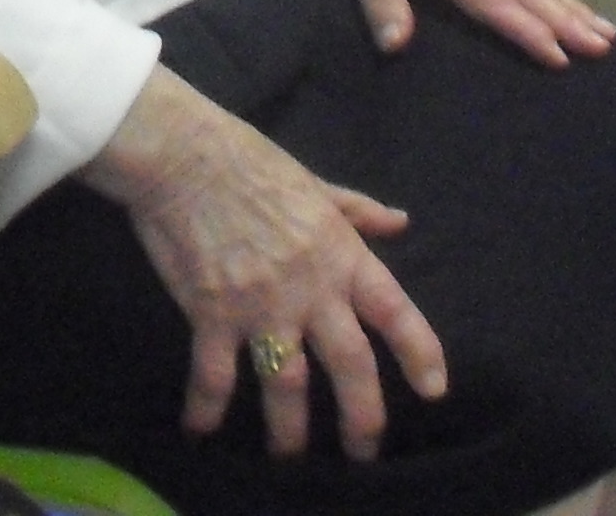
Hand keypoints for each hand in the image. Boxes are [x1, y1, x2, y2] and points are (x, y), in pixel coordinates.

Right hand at [80, 68, 444, 456]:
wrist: (181, 155)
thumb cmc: (249, 162)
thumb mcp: (315, 182)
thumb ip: (358, 211)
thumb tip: (401, 222)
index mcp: (340, 254)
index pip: (394, 311)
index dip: (420, 352)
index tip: (434, 391)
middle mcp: (310, 288)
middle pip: (350, 365)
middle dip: (362, 418)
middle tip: (364, 453)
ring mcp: (261, 304)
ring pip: (287, 384)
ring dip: (290, 430)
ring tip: (289, 458)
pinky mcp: (212, 312)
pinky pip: (214, 375)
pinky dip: (207, 409)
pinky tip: (200, 431)